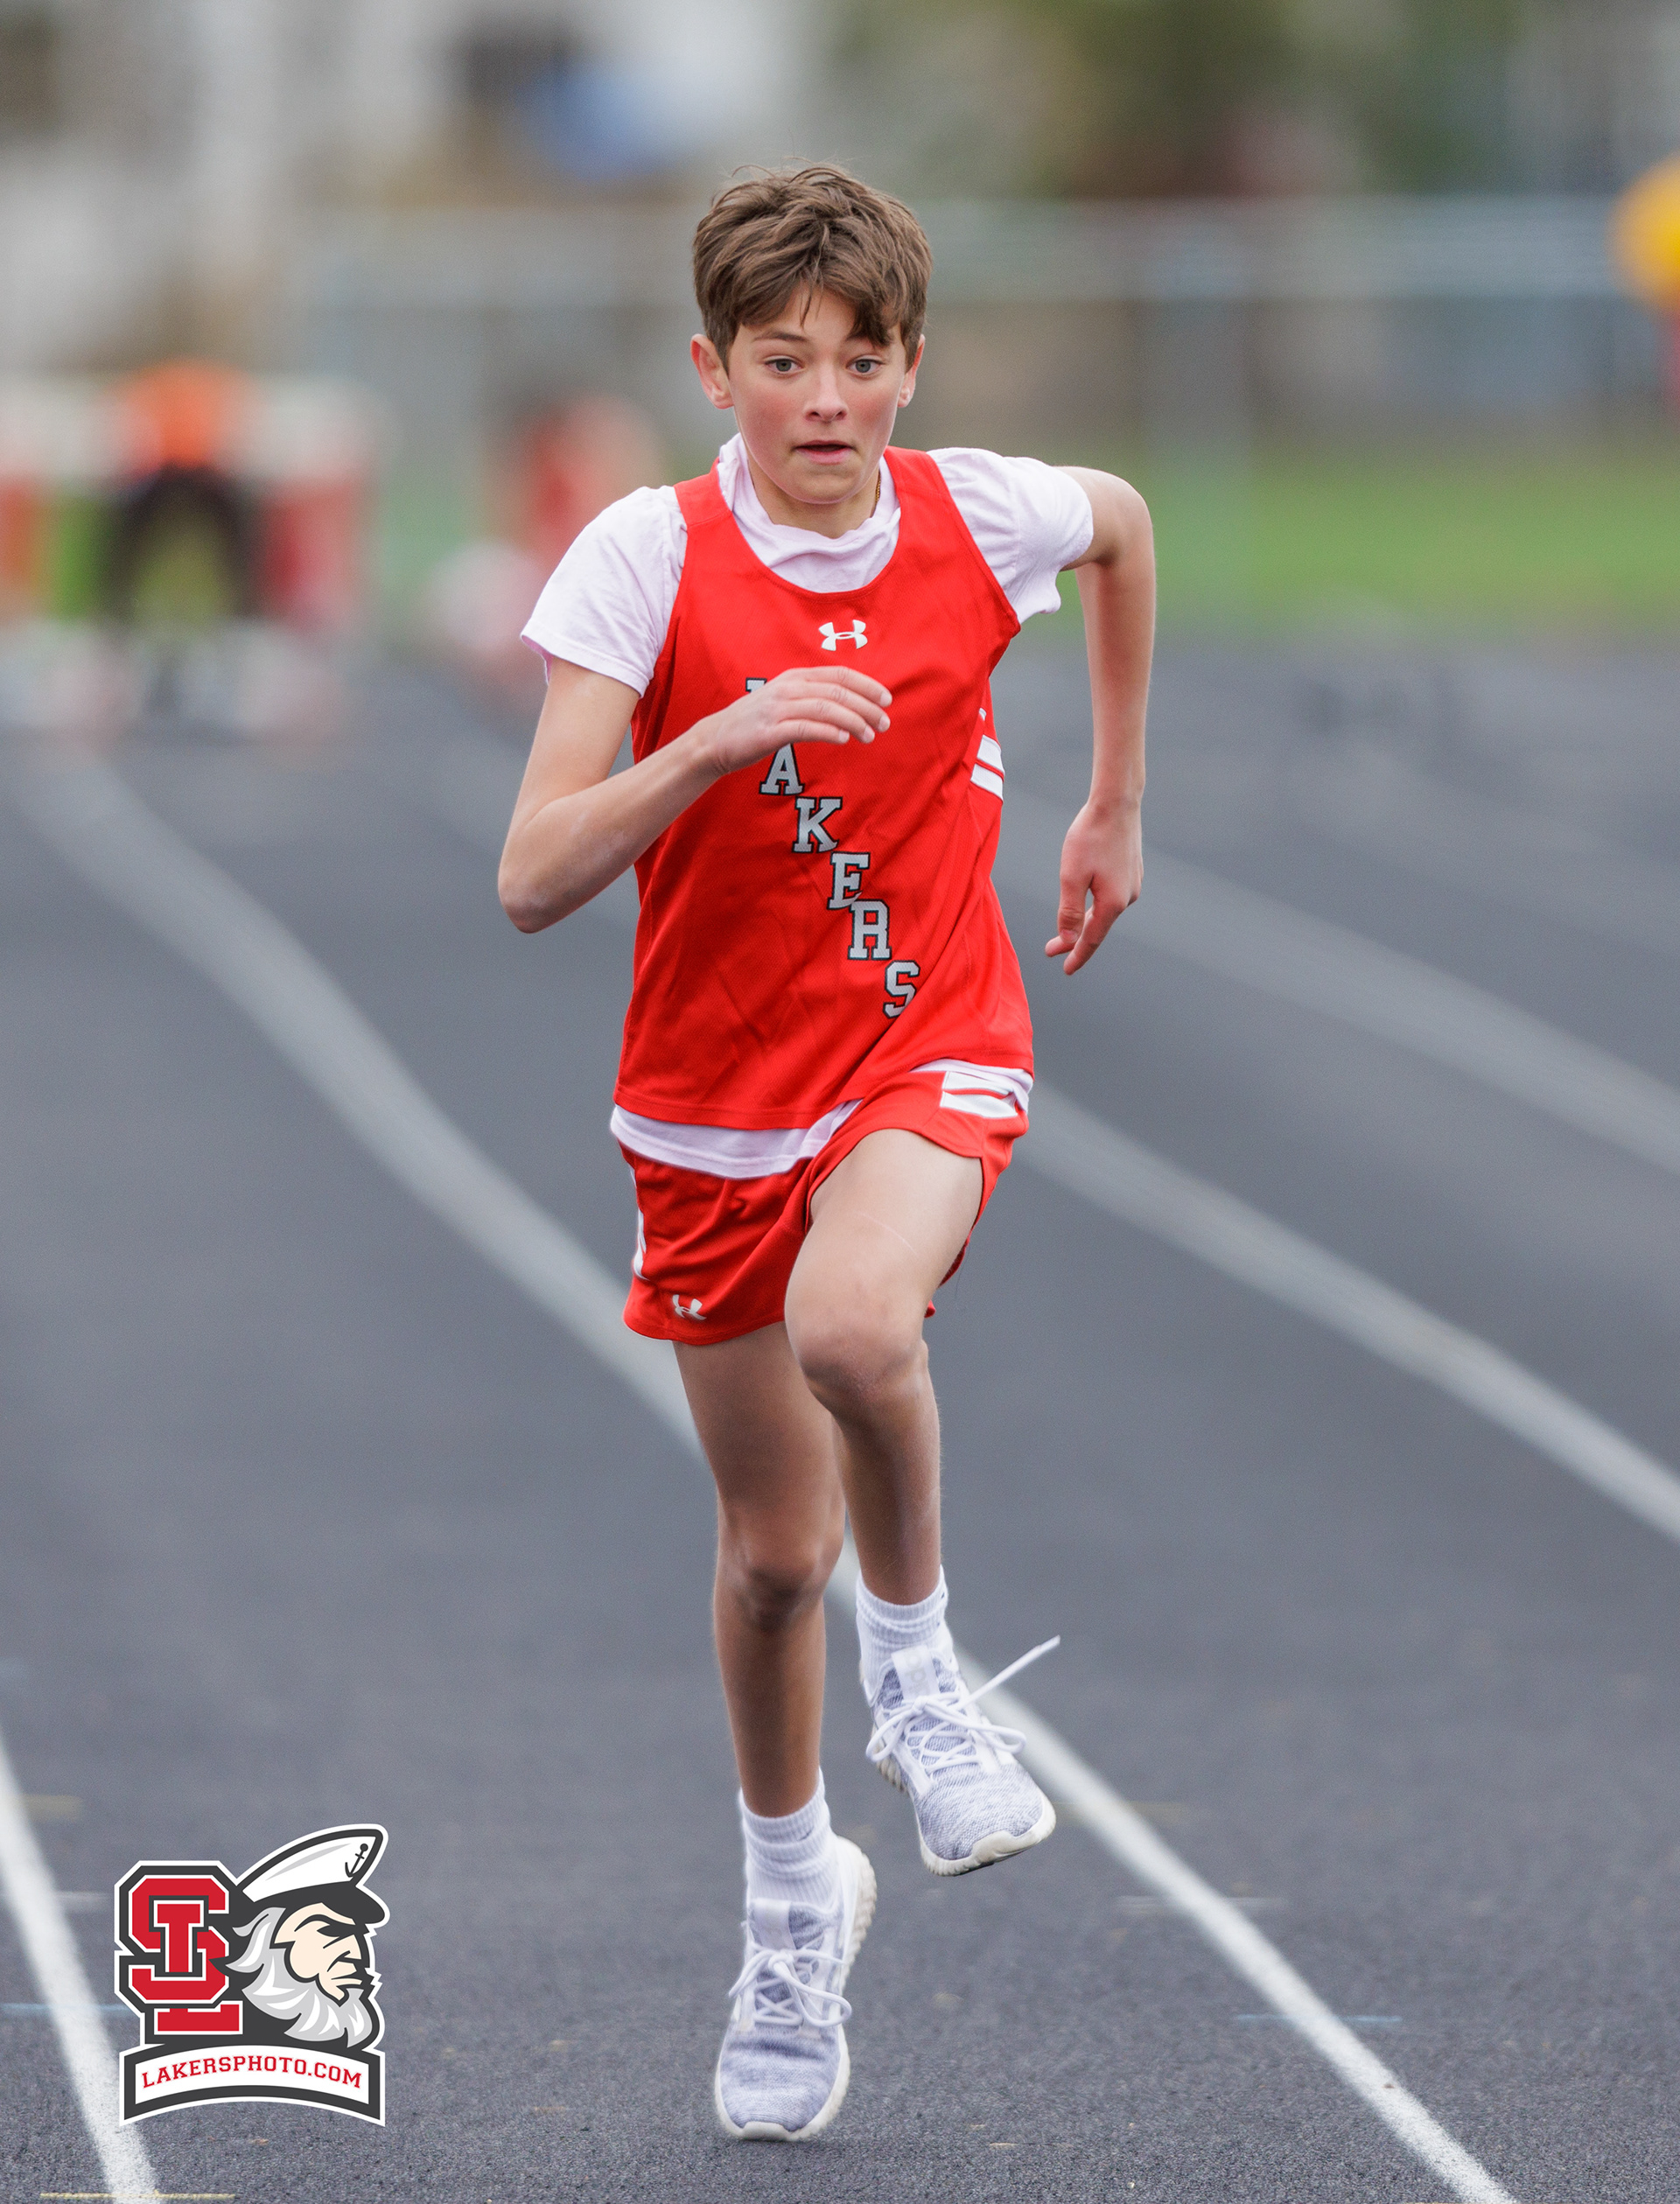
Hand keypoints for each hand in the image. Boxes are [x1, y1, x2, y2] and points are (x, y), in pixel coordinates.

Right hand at [699, 666, 891, 777]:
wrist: (716, 740)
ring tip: (870, 736)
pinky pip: (805, 728)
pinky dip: (828, 732)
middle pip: (838, 692)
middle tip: (885, 723)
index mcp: (796, 677)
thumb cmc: (757, 723)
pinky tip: (844, 739)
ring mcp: (778, 708)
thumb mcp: (786, 701)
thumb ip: (813, 698)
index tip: (887, 699)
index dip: (867, 685)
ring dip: (853, 722)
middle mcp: (789, 688)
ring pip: (826, 709)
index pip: (839, 675)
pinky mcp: (770, 731)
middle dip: (867, 707)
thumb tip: (851, 706)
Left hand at [1045, 799, 1141, 973]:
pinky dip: (1096, 904)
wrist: (1117, 802)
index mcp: (1112, 903)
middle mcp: (1127, 897)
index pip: (1091, 939)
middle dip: (1075, 939)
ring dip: (1086, 920)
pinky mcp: (1133, 870)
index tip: (1065, 970)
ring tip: (1068, 927)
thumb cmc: (1091, 836)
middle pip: (1098, 927)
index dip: (1077, 956)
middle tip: (1051, 950)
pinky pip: (1112, 896)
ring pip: (1105, 910)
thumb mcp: (1071, 876)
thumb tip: (1068, 941)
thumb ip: (1069, 911)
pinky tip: (1088, 899)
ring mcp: (1133, 883)